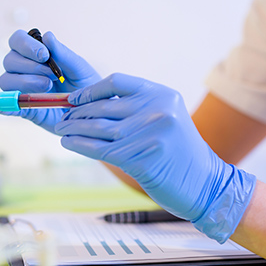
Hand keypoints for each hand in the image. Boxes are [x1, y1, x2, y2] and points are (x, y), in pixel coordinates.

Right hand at [0, 30, 100, 133]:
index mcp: (36, 54)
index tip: (44, 56)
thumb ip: (63, 54)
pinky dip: (3, 104)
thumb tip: (47, 36)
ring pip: (6, 80)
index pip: (17, 40)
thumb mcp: (79, 68)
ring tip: (48, 87)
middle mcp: (24, 69)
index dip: (26, 45)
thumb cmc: (85, 84)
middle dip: (30, 66)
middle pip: (10, 60)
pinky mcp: (23, 108)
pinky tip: (8, 106)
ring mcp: (22, 88)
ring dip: (24, 82)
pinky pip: (4, 104)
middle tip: (52, 76)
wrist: (92, 110)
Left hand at [55, 73, 255, 242]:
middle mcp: (157, 109)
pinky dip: (80, 145)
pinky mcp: (142, 158)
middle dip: (78, 113)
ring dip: (74, 129)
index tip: (74, 99)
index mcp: (161, 94)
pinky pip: (101, 149)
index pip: (117, 81)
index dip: (91, 89)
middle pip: (104, 106)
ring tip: (61, 130)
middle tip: (62, 118)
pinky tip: (68, 143)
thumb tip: (91, 106)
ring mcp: (150, 133)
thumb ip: (136, 109)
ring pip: (99, 128)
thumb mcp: (165, 118)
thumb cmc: (179, 152)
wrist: (205, 183)